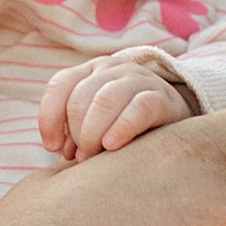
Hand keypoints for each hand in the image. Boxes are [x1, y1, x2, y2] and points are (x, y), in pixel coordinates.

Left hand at [38, 49, 193, 160]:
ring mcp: (139, 80)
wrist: (174, 120)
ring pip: (105, 100)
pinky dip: (120, 128)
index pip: (60, 85)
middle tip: (81, 157)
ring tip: (93, 156)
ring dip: (92, 133)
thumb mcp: (95, 122)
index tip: (53, 147)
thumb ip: (74, 131)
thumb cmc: (124, 126)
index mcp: (91, 71)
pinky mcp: (163, 98)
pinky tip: (112, 146)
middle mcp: (113, 69)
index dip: (50, 118)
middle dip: (75, 132)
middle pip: (80, 98)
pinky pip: (138, 108)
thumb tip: (58, 148)